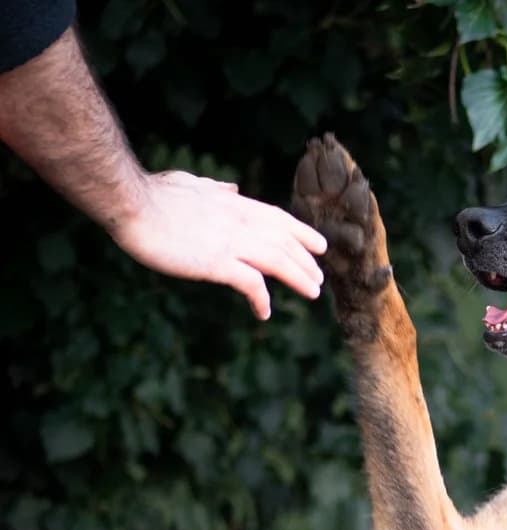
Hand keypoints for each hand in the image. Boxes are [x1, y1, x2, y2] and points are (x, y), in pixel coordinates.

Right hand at [110, 170, 328, 318]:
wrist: (129, 202)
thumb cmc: (152, 192)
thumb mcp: (190, 183)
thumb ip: (214, 189)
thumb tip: (232, 189)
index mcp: (233, 203)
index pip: (278, 218)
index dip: (302, 233)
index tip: (320, 246)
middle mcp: (239, 220)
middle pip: (285, 242)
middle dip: (306, 261)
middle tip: (319, 279)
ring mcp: (230, 241)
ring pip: (278, 260)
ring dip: (299, 277)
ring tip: (312, 292)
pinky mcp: (216, 261)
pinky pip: (250, 283)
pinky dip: (261, 298)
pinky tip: (264, 312)